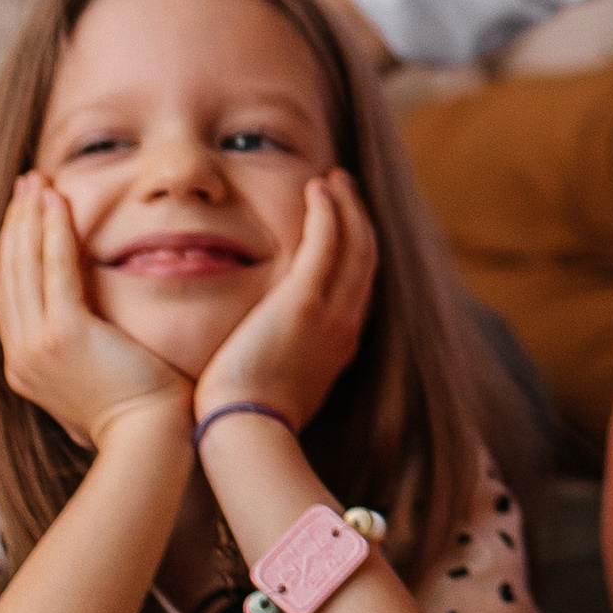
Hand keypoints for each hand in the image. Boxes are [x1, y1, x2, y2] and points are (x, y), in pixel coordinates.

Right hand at [0, 175, 191, 455]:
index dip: (14, 252)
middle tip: (25, 185)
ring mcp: (36, 347)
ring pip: (24, 267)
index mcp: (25, 368)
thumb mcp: (98, 386)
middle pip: (9, 276)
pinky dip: (53, 233)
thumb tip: (97, 345)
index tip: (24, 216)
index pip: (11, 297)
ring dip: (29, 220)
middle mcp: (20, 357)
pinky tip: (58, 203)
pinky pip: (55, 270)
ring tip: (36, 183)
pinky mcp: (64, 336)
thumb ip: (85, 360)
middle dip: (15, 226)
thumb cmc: (142, 418)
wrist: (151, 443)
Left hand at [193, 170, 376, 430]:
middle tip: (343, 188)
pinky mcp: (304, 300)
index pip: (357, 284)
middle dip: (357, 218)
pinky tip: (317, 188)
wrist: (246, 432)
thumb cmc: (247, 419)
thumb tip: (262, 355)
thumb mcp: (278, 386)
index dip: (355, 248)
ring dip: (346, 205)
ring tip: (332, 180)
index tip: (342, 223)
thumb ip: (280, 360)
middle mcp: (346, 324)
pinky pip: (328, 240)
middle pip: (365, 257)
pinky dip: (328, 210)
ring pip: (354, 242)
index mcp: (340, 343)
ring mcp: (331, 312)